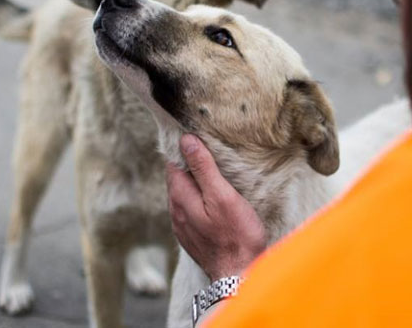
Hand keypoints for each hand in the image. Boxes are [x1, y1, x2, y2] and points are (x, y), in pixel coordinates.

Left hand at [165, 134, 266, 280]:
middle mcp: (176, 212)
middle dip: (188, 163)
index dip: (183, 148)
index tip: (195, 135)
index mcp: (180, 197)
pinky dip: (197, 198)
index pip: (172, 163)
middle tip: (206, 148)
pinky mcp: (192, 237)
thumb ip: (203, 168)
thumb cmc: (236, 235)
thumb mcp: (222, 195)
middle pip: (176, 178)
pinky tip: (210, 197)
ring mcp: (182, 226)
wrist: (238, 276)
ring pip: (183, 194)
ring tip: (210, 169)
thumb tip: (186, 140)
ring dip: (193, 181)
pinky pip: (189, 209)